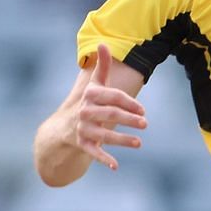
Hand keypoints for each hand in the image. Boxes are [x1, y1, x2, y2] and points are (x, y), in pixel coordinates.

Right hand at [68, 46, 146, 170]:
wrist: (64, 126)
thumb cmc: (89, 102)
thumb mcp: (94, 85)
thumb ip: (102, 67)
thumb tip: (103, 43)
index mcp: (90, 95)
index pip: (112, 96)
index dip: (128, 102)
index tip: (143, 110)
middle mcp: (85, 111)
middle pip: (109, 114)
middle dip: (128, 119)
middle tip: (145, 124)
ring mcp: (83, 128)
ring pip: (104, 135)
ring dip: (122, 139)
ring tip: (139, 143)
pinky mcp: (82, 144)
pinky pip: (93, 152)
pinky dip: (104, 159)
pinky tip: (116, 166)